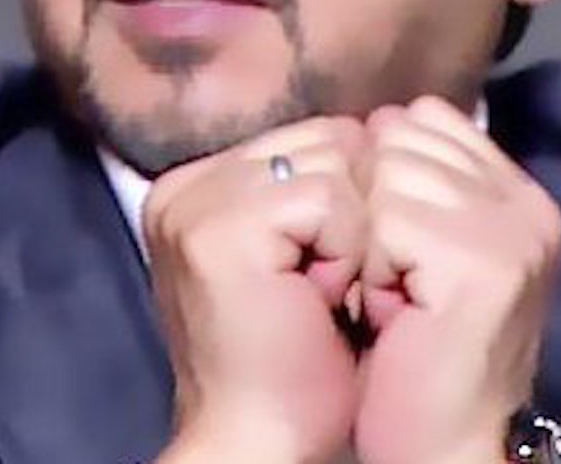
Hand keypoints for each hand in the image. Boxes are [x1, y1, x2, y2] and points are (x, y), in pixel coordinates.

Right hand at [145, 117, 368, 463]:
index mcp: (194, 184)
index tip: (322, 274)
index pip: (310, 135)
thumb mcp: (299, 255)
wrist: (257, 439)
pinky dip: (347, 250)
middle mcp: (183, 184)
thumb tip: (376, 128)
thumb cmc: (293, 363)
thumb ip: (311, 187)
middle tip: (323, 288)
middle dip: (351, 212)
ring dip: (351, 233)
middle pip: (325, 137)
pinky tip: (322, 298)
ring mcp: (194, 203)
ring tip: (320, 293)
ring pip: (332, 159)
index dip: (345, 202)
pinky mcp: (219, 229)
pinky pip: (329, 197)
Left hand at [351, 98, 560, 463]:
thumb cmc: (418, 352)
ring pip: (390, 172)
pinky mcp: (485, 261)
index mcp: (520, 194)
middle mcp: (528, 204)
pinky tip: (397, 314)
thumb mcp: (426, 249)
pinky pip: (387, 220)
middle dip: (375, 205)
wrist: (446, 443)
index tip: (399, 246)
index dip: (385, 173)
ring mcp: (513, 230)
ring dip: (372, 240)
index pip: (426, 115)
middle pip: (401, 135)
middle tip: (397, 278)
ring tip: (397, 297)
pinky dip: (374, 270)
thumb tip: (379, 119)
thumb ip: (422, 180)